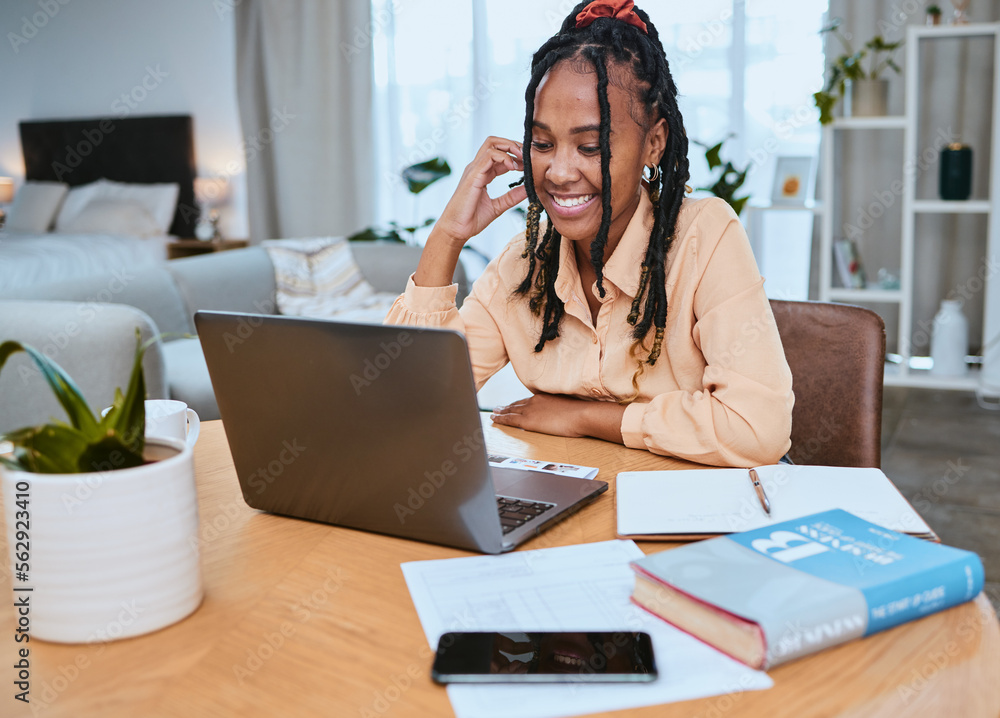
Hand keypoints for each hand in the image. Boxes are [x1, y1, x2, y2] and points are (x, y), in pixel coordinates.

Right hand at [431, 136, 526, 247]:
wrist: (456, 230)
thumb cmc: (471, 219)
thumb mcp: (498, 207)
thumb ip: (512, 197)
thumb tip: (529, 189)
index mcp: (483, 174)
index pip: (500, 154)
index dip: (516, 156)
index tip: (529, 165)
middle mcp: (477, 168)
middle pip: (495, 142)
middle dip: (513, 144)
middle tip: (527, 156)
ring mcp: (474, 170)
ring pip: (492, 144)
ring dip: (510, 147)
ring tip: (522, 160)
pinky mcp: (473, 175)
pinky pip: (488, 156)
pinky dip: (503, 157)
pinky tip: (513, 167)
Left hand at [490, 393, 627, 443]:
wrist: (581, 414)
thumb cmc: (580, 412)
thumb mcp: (567, 407)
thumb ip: (558, 408)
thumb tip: (558, 414)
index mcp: (543, 397)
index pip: (526, 400)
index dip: (517, 403)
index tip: (511, 405)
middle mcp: (534, 401)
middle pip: (516, 404)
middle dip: (506, 407)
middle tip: (497, 408)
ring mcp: (530, 410)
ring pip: (510, 411)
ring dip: (501, 412)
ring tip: (494, 413)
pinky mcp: (528, 420)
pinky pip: (510, 419)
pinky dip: (500, 419)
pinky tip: (494, 419)